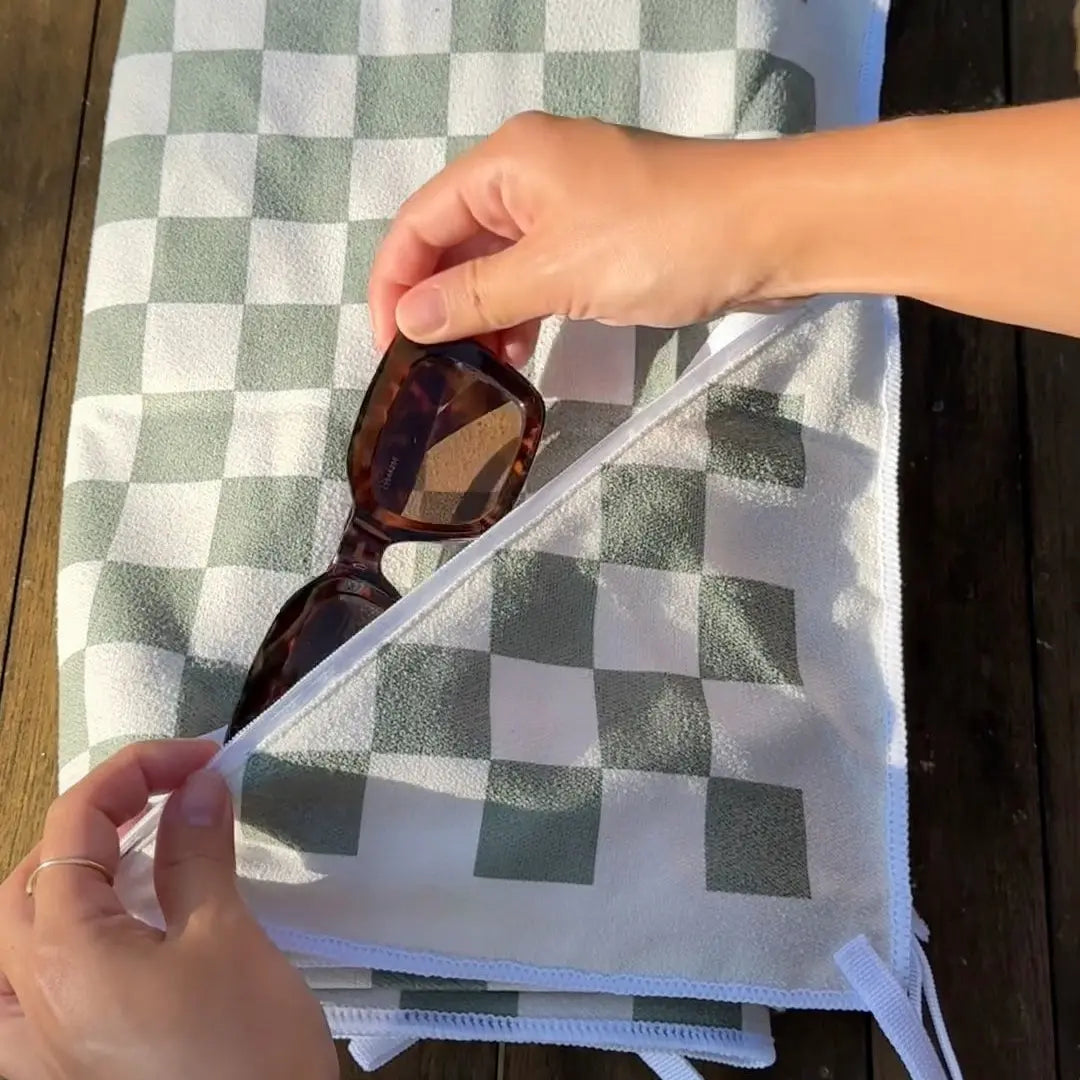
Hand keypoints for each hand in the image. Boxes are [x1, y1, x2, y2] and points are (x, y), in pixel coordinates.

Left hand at [0, 740, 336, 1079]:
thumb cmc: (243, 1050)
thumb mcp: (226, 938)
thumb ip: (197, 853)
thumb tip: (199, 784)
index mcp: (60, 952)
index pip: (72, 825)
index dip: (136, 771)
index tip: (202, 759)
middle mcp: (23, 996)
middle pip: (30, 874)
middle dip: (94, 817)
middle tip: (169, 797)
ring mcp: (30, 1044)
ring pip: (14, 933)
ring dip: (64, 877)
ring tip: (126, 854)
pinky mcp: (56, 1071)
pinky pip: (21, 992)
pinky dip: (52, 943)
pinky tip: (99, 940)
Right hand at [368, 111, 798, 362]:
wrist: (771, 232)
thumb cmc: (661, 239)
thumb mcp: (557, 272)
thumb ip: (477, 297)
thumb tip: (408, 320)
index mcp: (508, 164)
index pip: (420, 222)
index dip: (394, 285)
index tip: (389, 349)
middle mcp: (528, 176)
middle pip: (454, 241)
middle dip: (438, 304)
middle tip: (431, 371)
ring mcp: (566, 206)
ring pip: (496, 263)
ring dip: (481, 315)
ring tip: (477, 370)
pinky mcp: (597, 236)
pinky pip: (536, 274)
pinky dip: (522, 312)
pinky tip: (521, 353)